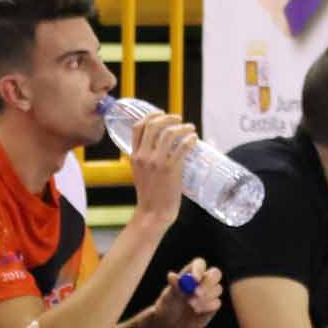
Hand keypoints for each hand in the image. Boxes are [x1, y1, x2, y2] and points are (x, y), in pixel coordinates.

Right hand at [124, 111, 197, 225]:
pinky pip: (182, 147)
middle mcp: (143, 156)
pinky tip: (194, 139)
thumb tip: (159, 145)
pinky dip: (190, 139)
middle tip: (179, 119)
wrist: (153, 213)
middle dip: (169, 118)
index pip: (138, 127)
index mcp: (134, 155)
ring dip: (182, 127)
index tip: (161, 114)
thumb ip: (144, 158)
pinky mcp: (171, 169)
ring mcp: (157, 162)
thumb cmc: (149, 195)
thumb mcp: (139, 173)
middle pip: (154, 125)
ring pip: (169, 133)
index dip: (151, 116)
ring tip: (190, 128)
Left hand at [152, 258, 222, 327]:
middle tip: (197, 293)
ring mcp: (210, 293)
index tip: (194, 279)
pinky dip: (207, 306)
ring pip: (217, 289)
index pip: (200, 264)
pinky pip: (217, 302)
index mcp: (190, 273)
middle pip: (215, 273)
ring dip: (205, 297)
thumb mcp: (167, 296)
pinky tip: (196, 311)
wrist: (170, 324)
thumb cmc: (167, 306)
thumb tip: (172, 275)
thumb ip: (173, 286)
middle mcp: (203, 281)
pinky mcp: (213, 306)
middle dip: (208, 282)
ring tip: (190, 304)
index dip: (199, 269)